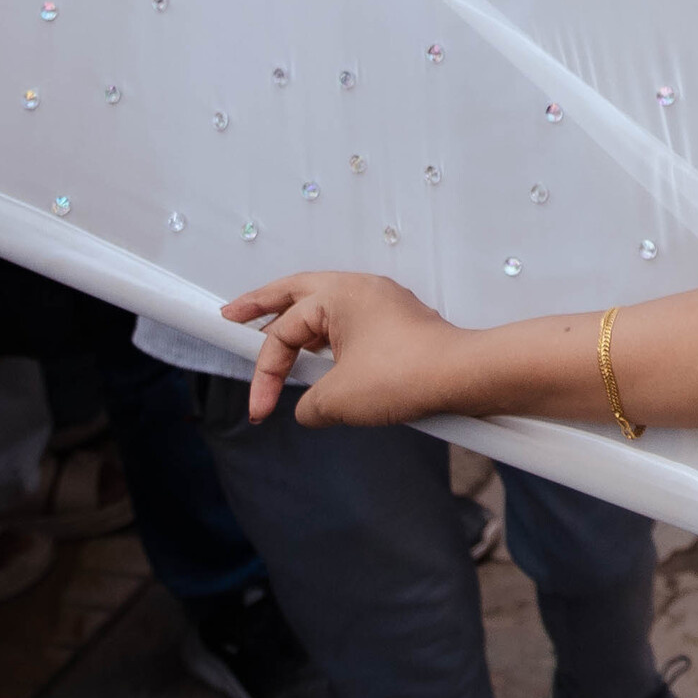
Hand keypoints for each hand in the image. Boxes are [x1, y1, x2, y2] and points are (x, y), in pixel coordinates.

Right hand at [226, 270, 486, 427]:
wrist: (466, 376)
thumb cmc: (405, 375)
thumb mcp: (339, 399)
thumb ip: (310, 404)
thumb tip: (309, 409)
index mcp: (338, 294)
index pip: (283, 333)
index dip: (265, 374)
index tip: (260, 410)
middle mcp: (359, 288)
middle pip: (296, 292)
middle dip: (261, 306)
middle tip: (232, 315)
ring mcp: (382, 303)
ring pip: (325, 307)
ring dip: (297, 324)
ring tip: (272, 339)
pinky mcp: (398, 323)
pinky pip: (349, 323)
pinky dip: (327, 337)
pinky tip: (320, 358)